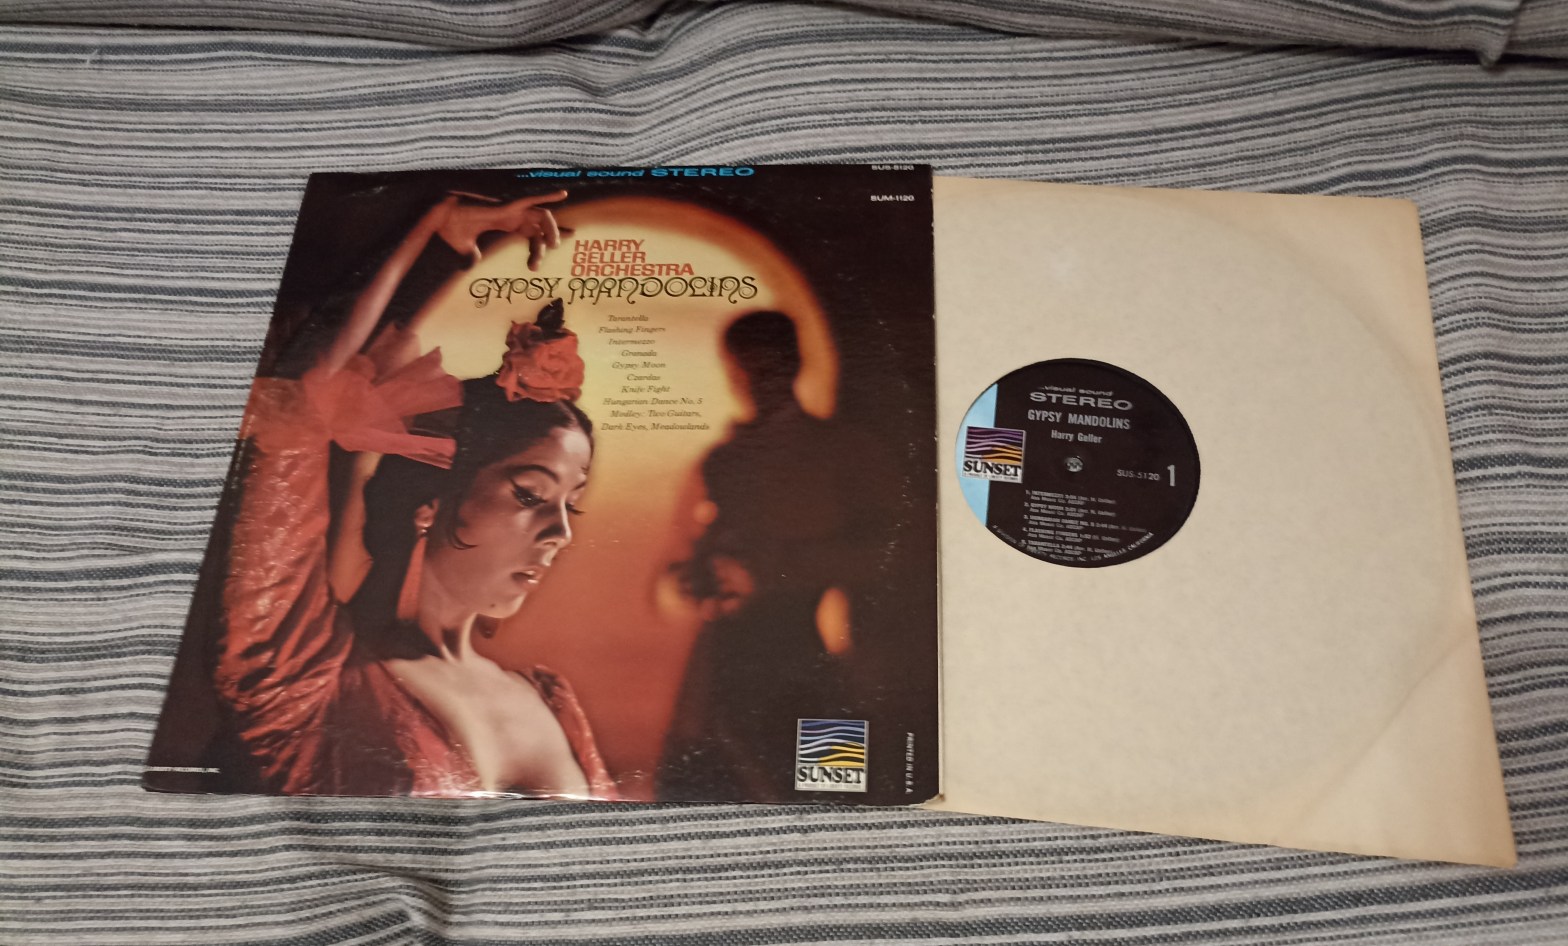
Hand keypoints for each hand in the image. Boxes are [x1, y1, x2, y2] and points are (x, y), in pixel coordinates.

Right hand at [435, 190, 568, 269]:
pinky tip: (563, 194)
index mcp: (505, 221)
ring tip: (553, 245)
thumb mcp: (465, 246)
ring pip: (543, 216)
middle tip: (539, 262)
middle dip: (547, 242)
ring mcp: (512, 207)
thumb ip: (472, 254)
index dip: (542, 243)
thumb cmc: (450, 227)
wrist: (440, 217)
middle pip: (540, 227)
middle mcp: (512, 213)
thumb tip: (469, 264)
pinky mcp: (509, 203)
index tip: (549, 255)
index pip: (532, 231)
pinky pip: (533, 198)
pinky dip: (549, 195)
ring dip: (553, 230)